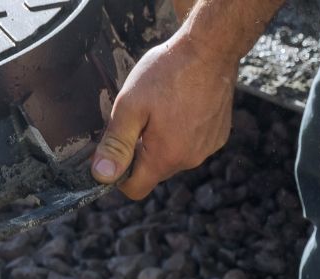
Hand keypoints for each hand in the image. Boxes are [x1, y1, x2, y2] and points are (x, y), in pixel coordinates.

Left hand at [91, 33, 239, 199]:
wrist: (210, 48)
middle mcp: (190, 160)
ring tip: (163, 108)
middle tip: (139, 119)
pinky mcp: (218, 136)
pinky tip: (182, 106)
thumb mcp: (130, 106)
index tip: (117, 149)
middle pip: (154, 172)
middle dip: (141, 153)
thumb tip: (102, 176)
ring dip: (162, 142)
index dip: (119, 176)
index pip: (135, 189)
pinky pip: (193, 145)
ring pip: (174, 157)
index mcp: (165, 157)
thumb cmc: (168, 72)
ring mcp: (207, 149)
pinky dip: (184, 133)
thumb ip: (115, 144)